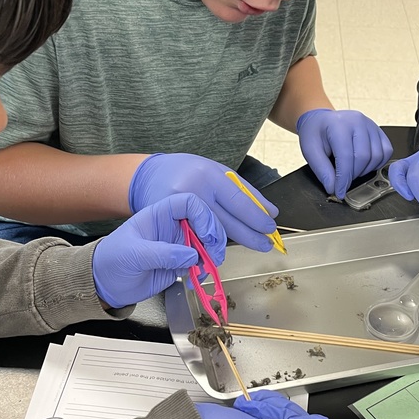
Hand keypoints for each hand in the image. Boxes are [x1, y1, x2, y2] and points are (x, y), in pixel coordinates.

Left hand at [92, 193, 224, 307]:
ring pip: (206, 245)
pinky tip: (195, 279)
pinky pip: (200, 264)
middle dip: (214, 239)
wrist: (105, 284)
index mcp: (160, 215)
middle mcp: (173, 227)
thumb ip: (162, 253)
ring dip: (211, 257)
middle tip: (214, 256)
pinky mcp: (180, 264)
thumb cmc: (112, 260)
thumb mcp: (133, 254)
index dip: (202, 215)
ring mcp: (178, 246)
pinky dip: (203, 271)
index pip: (188, 204)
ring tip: (204, 270)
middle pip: (204, 223)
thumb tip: (192, 256)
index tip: (207, 234)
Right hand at [130, 153, 278, 251]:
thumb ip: (245, 191)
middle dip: (251, 237)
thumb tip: (270, 212)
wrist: (148, 175)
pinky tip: (222, 247)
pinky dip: (210, 245)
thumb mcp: (218, 172)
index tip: (270, 228)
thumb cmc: (187, 171)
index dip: (257, 219)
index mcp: (208, 176)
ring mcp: (177, 211)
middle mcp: (193, 193)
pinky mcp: (166, 225)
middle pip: (228, 223)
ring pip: (211, 236)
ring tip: (249, 244)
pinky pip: (194, 240)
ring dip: (232, 244)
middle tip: (266, 244)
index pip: (239, 203)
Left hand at [296, 109, 393, 198]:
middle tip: (343, 180)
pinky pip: (386, 151)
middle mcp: (358, 121)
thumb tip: (333, 188)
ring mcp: (370, 124)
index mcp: (339, 124)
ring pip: (377, 156)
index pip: (346, 156)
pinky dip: (377, 163)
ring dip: (365, 170)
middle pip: (363, 157)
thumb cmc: (315, 133)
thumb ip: (322, 170)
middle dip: (353, 175)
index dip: (343, 179)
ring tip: (351, 170)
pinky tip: (364, 165)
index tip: (339, 192)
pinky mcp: (378, 130)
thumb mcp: (310, 150)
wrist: (322, 121)